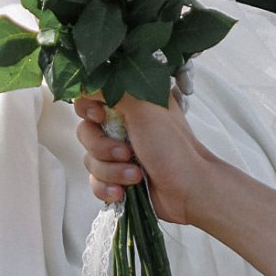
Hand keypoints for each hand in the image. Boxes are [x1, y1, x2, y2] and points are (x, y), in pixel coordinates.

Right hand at [75, 91, 212, 225]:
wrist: (189, 190)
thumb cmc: (173, 147)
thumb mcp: (145, 108)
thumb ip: (113, 89)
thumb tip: (86, 84)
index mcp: (131, 103)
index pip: (91, 97)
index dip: (89, 109)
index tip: (100, 117)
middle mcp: (123, 125)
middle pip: (86, 132)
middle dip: (102, 148)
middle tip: (126, 153)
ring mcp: (119, 153)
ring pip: (90, 159)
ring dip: (111, 171)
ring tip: (135, 176)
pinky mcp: (118, 178)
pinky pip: (95, 182)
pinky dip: (107, 187)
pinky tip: (123, 191)